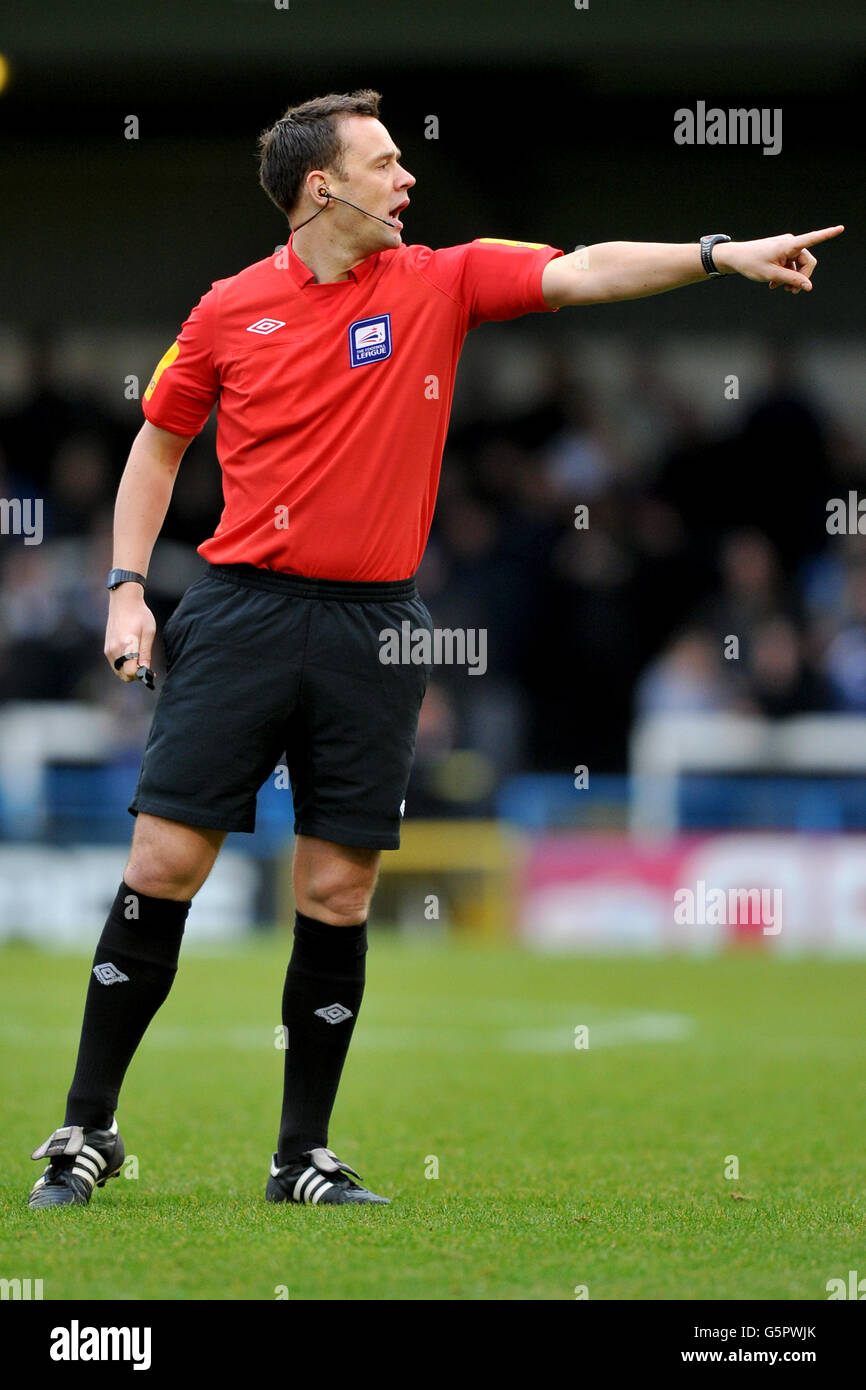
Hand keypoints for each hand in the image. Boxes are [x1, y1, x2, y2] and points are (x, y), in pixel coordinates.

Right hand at [105, 589, 156, 682]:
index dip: (141, 675)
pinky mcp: (107, 648)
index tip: (150, 672)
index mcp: (126, 645)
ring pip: (118, 671)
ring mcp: (109, 649)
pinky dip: (123, 666)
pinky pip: (115, 664)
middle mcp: (114, 649)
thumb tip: (145, 671)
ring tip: (140, 662)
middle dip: (135, 675)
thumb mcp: (148, 633)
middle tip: (146, 668)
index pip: (131, 672)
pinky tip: (132, 658)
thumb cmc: (140, 615)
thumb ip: (146, 654)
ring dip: (129, 671)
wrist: (124, 601)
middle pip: (123, 675)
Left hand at [714, 225, 843, 293]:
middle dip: (801, 277)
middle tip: (791, 292)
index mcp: (789, 244)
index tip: (841, 228)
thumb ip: (792, 280)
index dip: (827, 234)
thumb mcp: (772, 274)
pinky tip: (775, 285)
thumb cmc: (751, 263)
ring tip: (780, 289)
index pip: (812, 238)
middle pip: (807, 261)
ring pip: (798, 265)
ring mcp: (786, 248)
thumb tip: (808, 286)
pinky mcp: (782, 252)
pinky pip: (790, 265)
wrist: (735, 258)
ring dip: (792, 278)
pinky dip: (785, 275)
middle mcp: (790, 243)